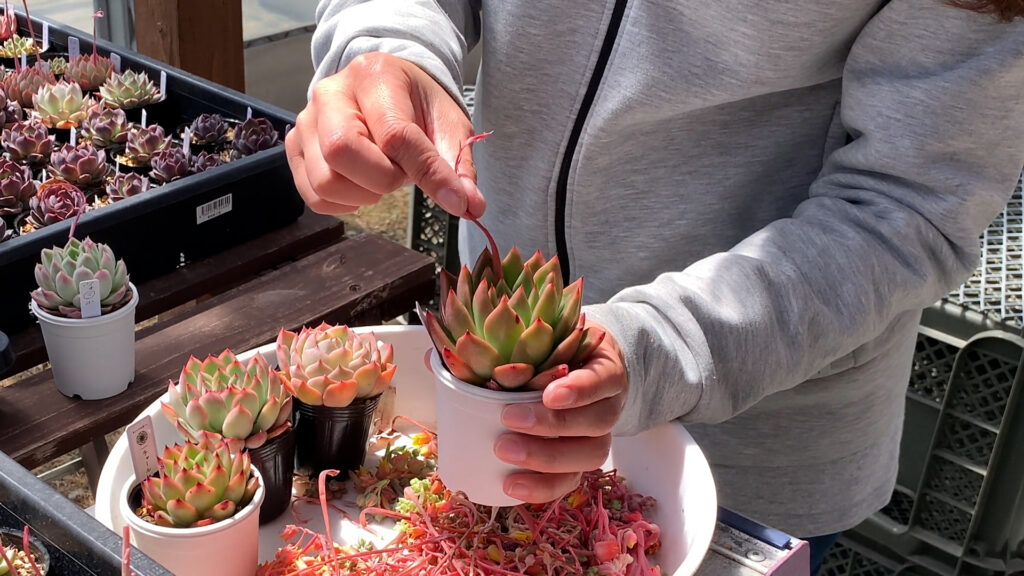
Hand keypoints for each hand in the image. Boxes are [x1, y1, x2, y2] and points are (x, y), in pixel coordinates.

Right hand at [286, 52, 485, 217]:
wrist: (384, 87)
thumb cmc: (417, 105)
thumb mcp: (447, 125)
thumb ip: (458, 165)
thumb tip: (471, 207)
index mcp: (374, 77)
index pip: (394, 135)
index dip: (427, 174)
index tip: (456, 200)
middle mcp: (330, 93)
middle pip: (341, 152)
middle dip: (382, 178)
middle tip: (401, 172)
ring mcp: (306, 120)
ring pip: (325, 180)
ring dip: (363, 193)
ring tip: (381, 174)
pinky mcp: (295, 146)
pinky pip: (314, 196)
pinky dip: (344, 203)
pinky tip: (362, 185)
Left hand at [496, 324, 627, 502]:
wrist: (584, 369)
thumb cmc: (560, 351)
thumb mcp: (548, 338)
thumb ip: (511, 343)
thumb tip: (441, 352)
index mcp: (604, 368)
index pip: (603, 379)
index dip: (580, 389)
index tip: (549, 394)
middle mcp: (609, 404)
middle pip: (596, 422)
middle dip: (553, 424)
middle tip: (509, 418)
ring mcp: (599, 436)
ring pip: (589, 455)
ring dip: (545, 459)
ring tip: (505, 452)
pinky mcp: (583, 461)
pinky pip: (572, 480)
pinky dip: (543, 486)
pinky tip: (512, 486)